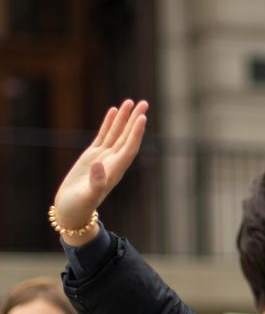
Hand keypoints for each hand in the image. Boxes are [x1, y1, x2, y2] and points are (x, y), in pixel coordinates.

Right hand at [53, 100, 148, 244]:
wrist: (71, 211)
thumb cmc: (80, 207)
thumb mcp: (87, 197)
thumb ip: (95, 182)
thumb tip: (98, 165)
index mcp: (115, 171)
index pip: (129, 148)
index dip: (136, 133)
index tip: (142, 118)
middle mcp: (113, 162)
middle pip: (127, 137)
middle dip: (135, 120)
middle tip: (144, 103)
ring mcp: (103, 158)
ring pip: (116, 134)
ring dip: (124, 118)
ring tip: (130, 102)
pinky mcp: (92, 156)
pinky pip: (103, 136)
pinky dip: (109, 124)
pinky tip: (113, 111)